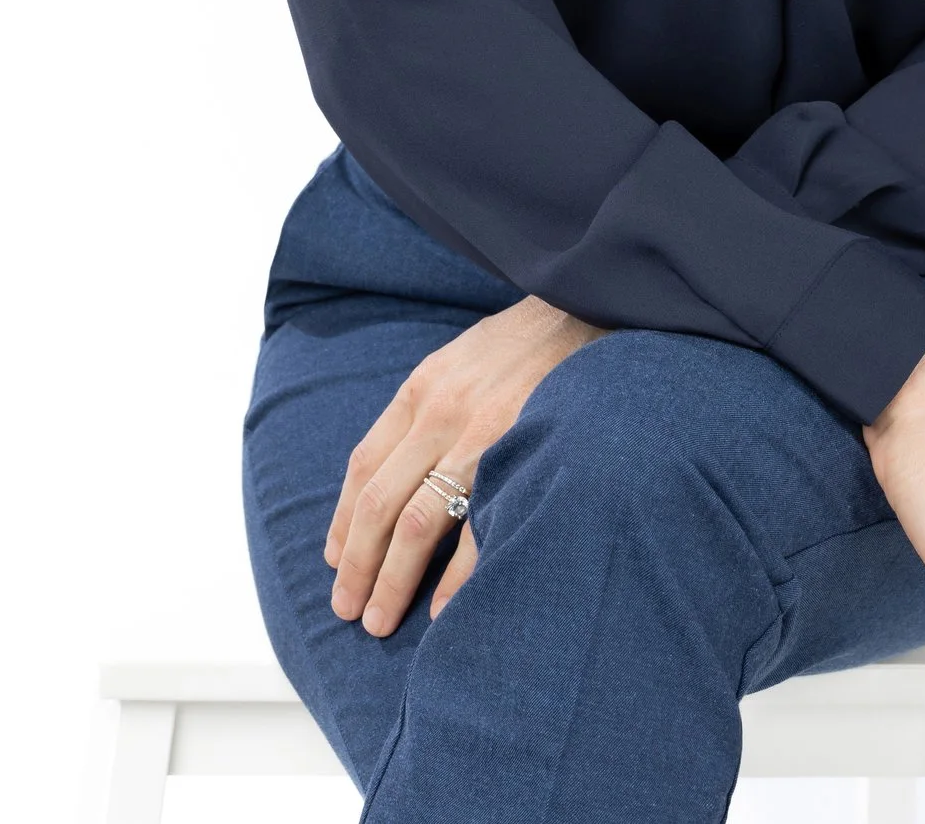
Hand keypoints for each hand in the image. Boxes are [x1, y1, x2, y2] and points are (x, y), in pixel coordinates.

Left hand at [326, 294, 604, 634]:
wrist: (589, 303)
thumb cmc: (527, 341)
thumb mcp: (463, 356)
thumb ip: (430, 404)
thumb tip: (398, 466)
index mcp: (422, 387)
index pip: (363, 465)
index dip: (343, 521)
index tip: (336, 563)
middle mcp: (440, 411)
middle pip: (380, 503)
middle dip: (358, 565)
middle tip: (348, 612)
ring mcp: (480, 432)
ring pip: (416, 522)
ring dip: (392, 579)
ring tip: (380, 621)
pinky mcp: (520, 448)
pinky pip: (477, 526)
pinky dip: (455, 576)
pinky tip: (443, 609)